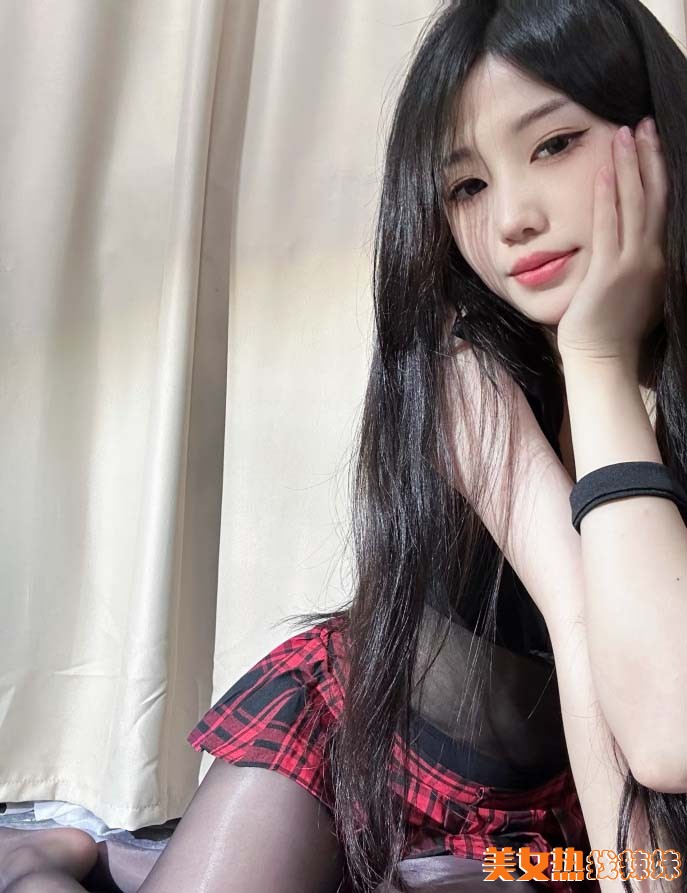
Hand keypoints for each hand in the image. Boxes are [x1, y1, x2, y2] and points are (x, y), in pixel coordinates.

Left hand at [556, 117, 667, 375]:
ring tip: (625, 132)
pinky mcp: (609, 272)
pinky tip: (602, 171)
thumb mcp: (630, 291)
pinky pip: (608, 226)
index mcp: (657, 261)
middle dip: (649, 157)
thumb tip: (633, 246)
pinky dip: (606, 196)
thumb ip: (634, 264)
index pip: (661, 207)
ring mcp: (632, 264)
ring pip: (635, 204)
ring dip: (630, 166)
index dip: (658, 172)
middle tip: (645, 123)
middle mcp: (651, 257)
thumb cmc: (610, 331)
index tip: (652, 143)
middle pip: (655, 196)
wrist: (602, 360)